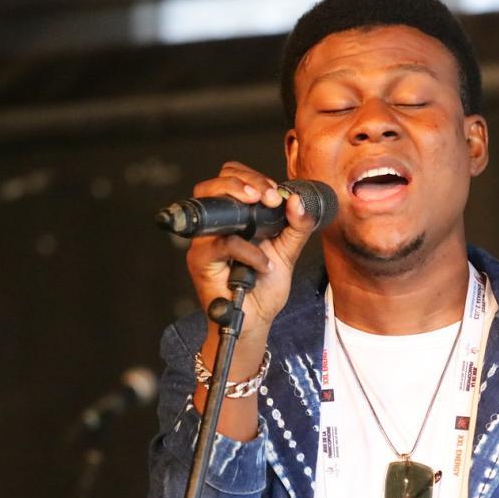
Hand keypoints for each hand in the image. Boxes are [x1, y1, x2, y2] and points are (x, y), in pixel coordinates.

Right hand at [185, 161, 316, 344]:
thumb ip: (297, 226)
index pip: (231, 178)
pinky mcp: (201, 260)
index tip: (276, 193)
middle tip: (268, 196)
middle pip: (212, 184)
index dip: (251, 176)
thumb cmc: (264, 287)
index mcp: (235, 217)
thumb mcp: (288, 252)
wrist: (257, 320)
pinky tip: (264, 265)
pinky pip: (222, 244)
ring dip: (239, 200)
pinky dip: (248, 251)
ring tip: (265, 207)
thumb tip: (297, 199)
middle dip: (243, 181)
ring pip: (210, 206)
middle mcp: (216, 226)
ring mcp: (205, 242)